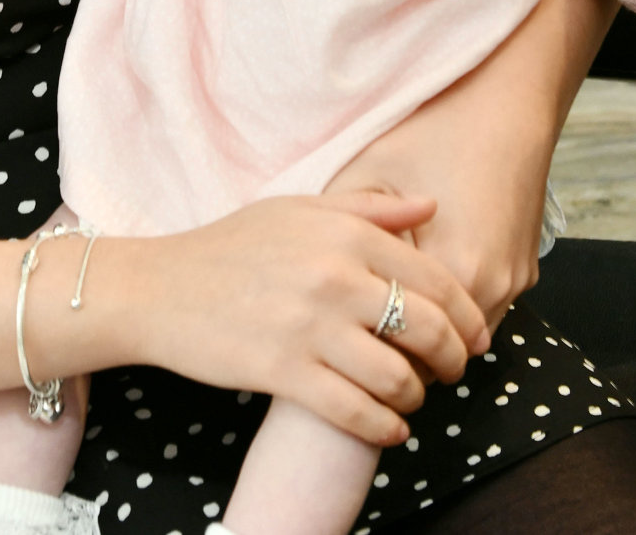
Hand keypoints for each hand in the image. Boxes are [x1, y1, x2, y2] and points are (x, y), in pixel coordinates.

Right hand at [88, 191, 482, 447]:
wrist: (160, 288)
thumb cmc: (231, 247)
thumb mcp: (299, 210)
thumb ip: (370, 209)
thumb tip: (432, 206)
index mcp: (345, 234)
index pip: (435, 279)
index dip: (467, 316)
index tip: (475, 336)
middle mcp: (334, 277)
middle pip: (427, 329)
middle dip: (454, 360)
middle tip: (452, 372)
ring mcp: (309, 326)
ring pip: (397, 377)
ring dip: (417, 397)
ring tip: (412, 398)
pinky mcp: (283, 371)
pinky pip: (355, 411)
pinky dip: (384, 428)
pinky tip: (388, 429)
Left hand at [329, 141, 526, 356]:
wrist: (505, 101)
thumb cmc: (433, 131)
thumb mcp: (369, 175)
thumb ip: (344, 235)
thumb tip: (312, 282)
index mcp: (455, 269)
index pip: (406, 347)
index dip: (366, 350)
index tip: (332, 347)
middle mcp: (494, 286)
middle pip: (438, 354)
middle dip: (397, 352)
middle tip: (352, 341)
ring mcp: (516, 281)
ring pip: (464, 338)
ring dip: (427, 334)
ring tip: (382, 316)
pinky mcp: (525, 271)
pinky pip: (484, 310)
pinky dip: (451, 312)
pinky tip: (417, 288)